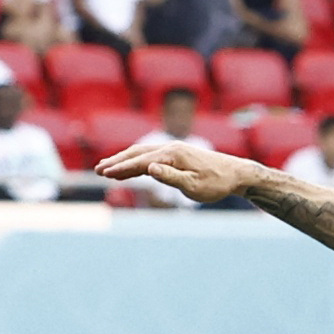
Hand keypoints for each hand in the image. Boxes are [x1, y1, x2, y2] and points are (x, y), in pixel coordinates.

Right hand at [94, 141, 264, 203]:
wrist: (235, 173)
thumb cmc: (216, 183)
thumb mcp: (194, 186)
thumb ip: (171, 177)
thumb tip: (149, 168)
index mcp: (173, 154)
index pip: (141, 161)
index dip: (121, 168)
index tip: (104, 173)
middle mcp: (171, 147)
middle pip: (137, 153)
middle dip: (117, 161)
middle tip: (98, 169)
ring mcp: (173, 149)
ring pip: (142, 152)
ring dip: (124, 159)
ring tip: (107, 168)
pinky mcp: (177, 154)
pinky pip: (151, 156)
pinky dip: (137, 161)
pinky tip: (129, 168)